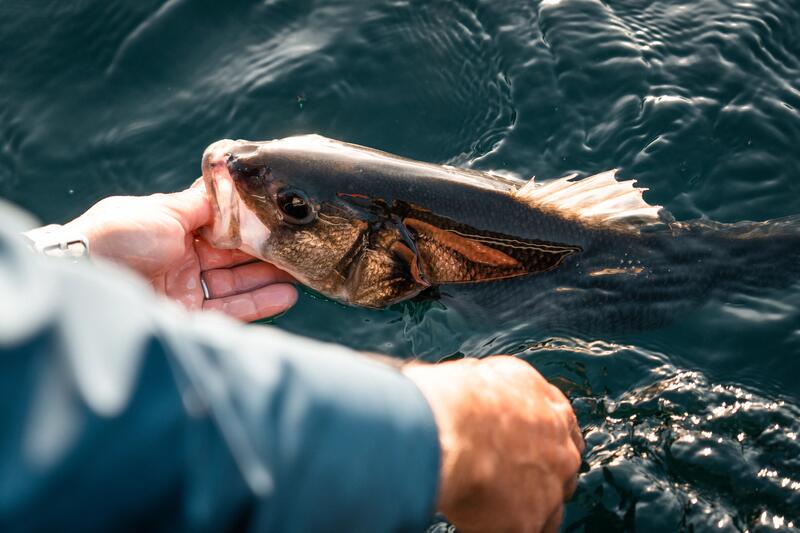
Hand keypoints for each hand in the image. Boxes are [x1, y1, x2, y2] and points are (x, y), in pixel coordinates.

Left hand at [63, 185, 296, 320]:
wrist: (85, 280)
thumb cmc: (118, 237)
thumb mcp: (162, 210)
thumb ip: (200, 204)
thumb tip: (227, 187)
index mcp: (173, 229)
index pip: (221, 227)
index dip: (250, 225)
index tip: (280, 221)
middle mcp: (181, 259)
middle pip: (233, 257)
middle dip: (266, 253)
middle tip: (299, 248)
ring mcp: (184, 290)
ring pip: (237, 285)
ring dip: (269, 279)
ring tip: (302, 273)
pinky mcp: (188, 318)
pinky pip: (230, 311)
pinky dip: (259, 304)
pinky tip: (287, 295)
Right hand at [404, 357, 583, 532]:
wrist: (448, 428)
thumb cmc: (457, 396)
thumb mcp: (486, 374)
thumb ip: (499, 392)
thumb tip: (481, 393)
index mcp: (552, 410)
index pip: (564, 432)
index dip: (545, 442)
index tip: (530, 448)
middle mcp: (560, 451)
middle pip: (562, 471)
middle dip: (540, 476)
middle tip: (507, 478)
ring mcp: (548, 491)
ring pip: (549, 510)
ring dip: (526, 508)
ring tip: (491, 504)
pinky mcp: (527, 523)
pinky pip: (523, 532)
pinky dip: (501, 528)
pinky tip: (479, 519)